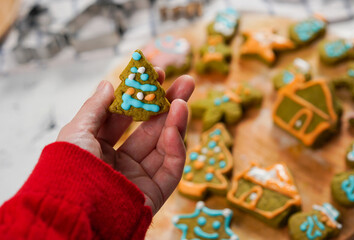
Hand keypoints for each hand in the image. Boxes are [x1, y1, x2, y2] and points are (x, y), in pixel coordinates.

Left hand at [57, 68, 194, 213]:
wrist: (75, 210)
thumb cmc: (69, 170)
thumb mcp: (76, 132)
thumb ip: (95, 108)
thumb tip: (108, 83)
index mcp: (100, 149)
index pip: (126, 119)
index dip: (140, 97)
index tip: (156, 75)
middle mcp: (121, 162)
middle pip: (151, 129)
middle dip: (168, 104)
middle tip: (186, 82)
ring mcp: (140, 177)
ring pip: (165, 145)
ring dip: (176, 122)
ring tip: (183, 101)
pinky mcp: (156, 192)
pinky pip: (171, 167)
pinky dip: (176, 148)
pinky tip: (175, 129)